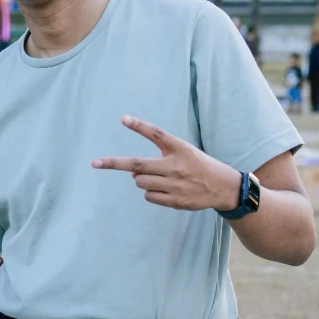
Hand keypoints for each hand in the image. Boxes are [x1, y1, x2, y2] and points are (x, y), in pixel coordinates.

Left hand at [92, 116, 241, 212]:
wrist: (222, 187)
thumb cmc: (197, 165)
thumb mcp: (184, 152)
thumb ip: (160, 157)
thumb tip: (132, 174)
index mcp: (179, 148)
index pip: (157, 134)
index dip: (140, 126)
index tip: (124, 119)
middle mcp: (176, 165)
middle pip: (137, 164)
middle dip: (114, 163)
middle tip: (95, 163)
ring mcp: (175, 184)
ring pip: (140, 182)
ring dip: (141, 180)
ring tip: (159, 178)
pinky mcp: (175, 200)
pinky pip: (149, 196)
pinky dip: (151, 193)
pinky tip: (167, 190)